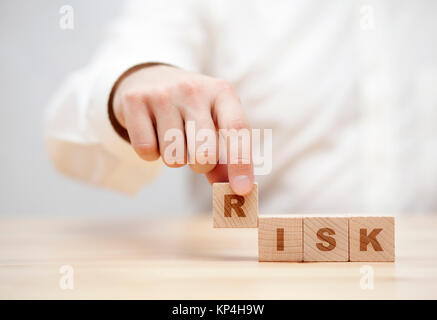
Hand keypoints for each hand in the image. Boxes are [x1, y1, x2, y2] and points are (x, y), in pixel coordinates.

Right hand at [112, 65, 253, 194]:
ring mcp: (163, 93)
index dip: (241, 163)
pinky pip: (146, 150)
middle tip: (196, 154)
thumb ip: (225, 159)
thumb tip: (235, 192)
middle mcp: (193, 89)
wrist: (149, 79)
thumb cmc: (190, 111)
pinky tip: (153, 133)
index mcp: (222, 92)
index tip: (241, 190)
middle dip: (201, 165)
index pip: (237, 129)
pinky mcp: (135, 100)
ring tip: (172, 137)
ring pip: (173, 156)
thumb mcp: (214, 124)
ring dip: (173, 157)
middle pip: (204, 152)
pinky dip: (151, 153)